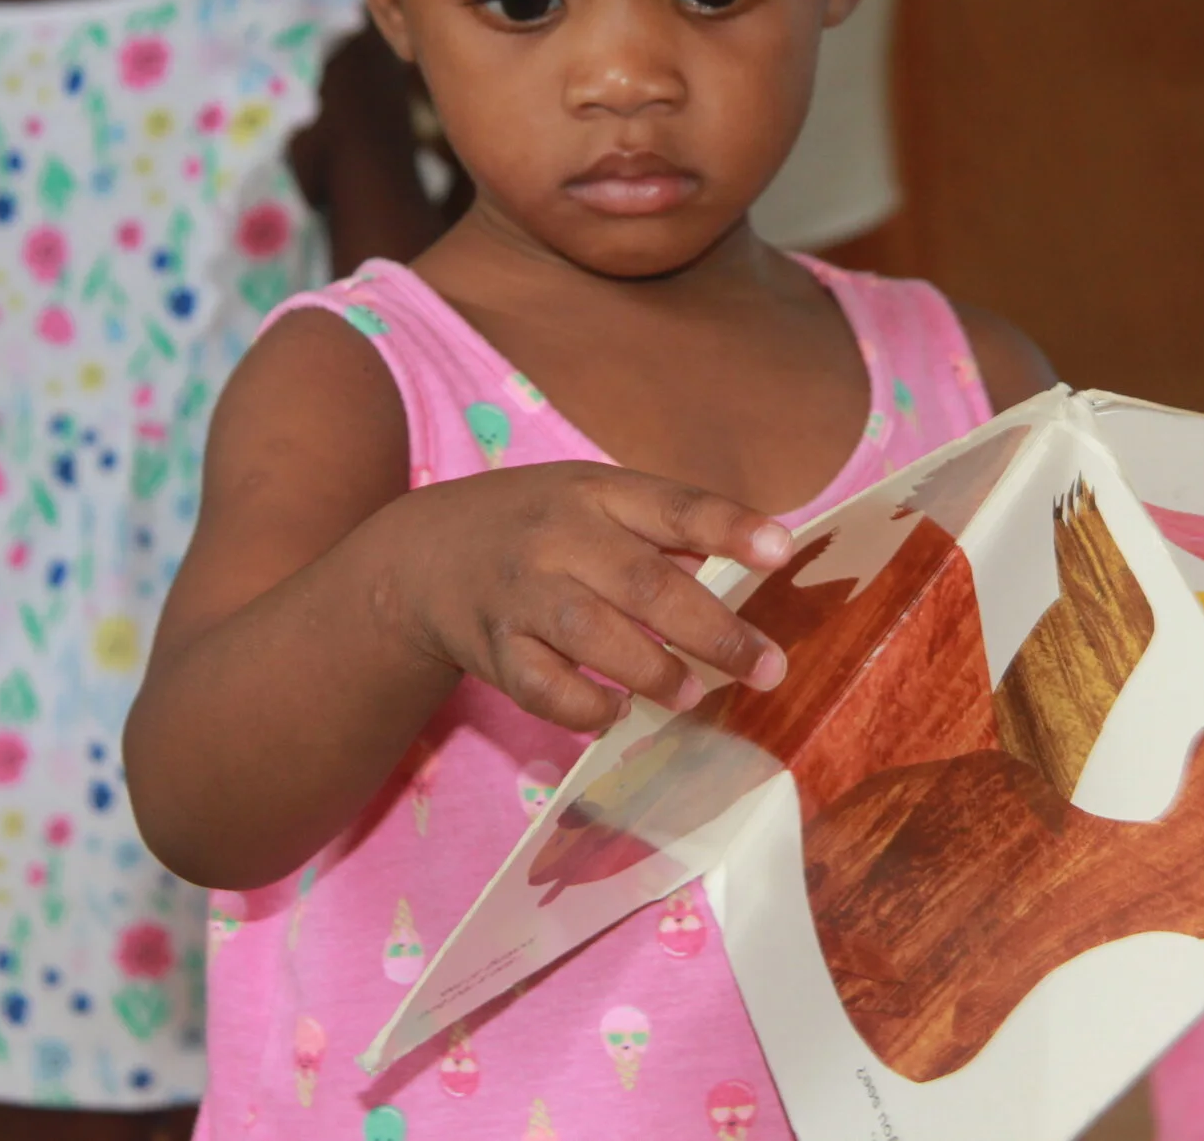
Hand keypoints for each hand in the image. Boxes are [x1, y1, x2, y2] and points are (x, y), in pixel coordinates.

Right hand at [364, 463, 794, 732]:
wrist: (421, 555)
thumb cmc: (535, 525)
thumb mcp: (593, 499)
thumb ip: (662, 528)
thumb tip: (738, 557)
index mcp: (596, 492)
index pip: (674, 505)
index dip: (730, 528)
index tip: (782, 552)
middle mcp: (558, 537)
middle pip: (644, 584)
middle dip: (713, 631)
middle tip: (768, 668)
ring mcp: (521, 593)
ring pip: (593, 635)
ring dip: (653, 671)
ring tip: (693, 693)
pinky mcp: (492, 648)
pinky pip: (543, 688)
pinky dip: (585, 708)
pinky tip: (616, 711)